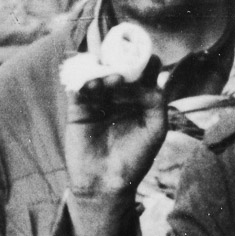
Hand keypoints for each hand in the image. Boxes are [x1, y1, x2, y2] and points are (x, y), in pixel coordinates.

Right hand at [63, 68, 165, 199]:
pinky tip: (92, 85)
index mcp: (139, 98)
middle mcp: (118, 94)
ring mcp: (97, 99)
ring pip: (98, 74)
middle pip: (119, 66)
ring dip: (105, 71)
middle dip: (122, 56)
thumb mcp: (155, 130)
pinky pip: (78, 87)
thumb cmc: (135, 157)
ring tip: (115, 79)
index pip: (144, 72)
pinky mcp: (78, 107)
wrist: (105, 182)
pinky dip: (84, 81)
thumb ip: (157, 103)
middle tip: (126, 53)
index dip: (147, 60)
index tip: (151, 57)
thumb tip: (148, 82)